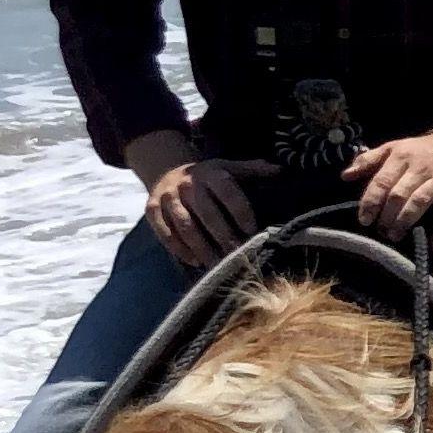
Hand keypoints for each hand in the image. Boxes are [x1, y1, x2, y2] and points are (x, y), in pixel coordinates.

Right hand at [143, 150, 258, 269]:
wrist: (166, 170)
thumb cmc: (206, 176)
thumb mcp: (228, 168)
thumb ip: (253, 170)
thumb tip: (280, 170)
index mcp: (210, 173)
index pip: (227, 191)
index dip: (240, 211)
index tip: (252, 230)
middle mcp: (188, 184)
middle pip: (207, 213)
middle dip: (223, 236)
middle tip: (238, 255)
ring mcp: (168, 197)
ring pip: (185, 226)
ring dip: (202, 248)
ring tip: (217, 264)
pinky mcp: (152, 209)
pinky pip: (164, 232)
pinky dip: (179, 248)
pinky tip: (194, 261)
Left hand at [344, 126, 432, 244]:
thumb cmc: (426, 150)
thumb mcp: (396, 147)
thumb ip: (369, 160)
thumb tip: (344, 176)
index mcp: (402, 157)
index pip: (381, 181)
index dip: (370, 202)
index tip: (364, 220)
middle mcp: (421, 169)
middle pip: (398, 194)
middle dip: (386, 216)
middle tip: (381, 231)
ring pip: (419, 203)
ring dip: (405, 222)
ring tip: (395, 236)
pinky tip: (430, 244)